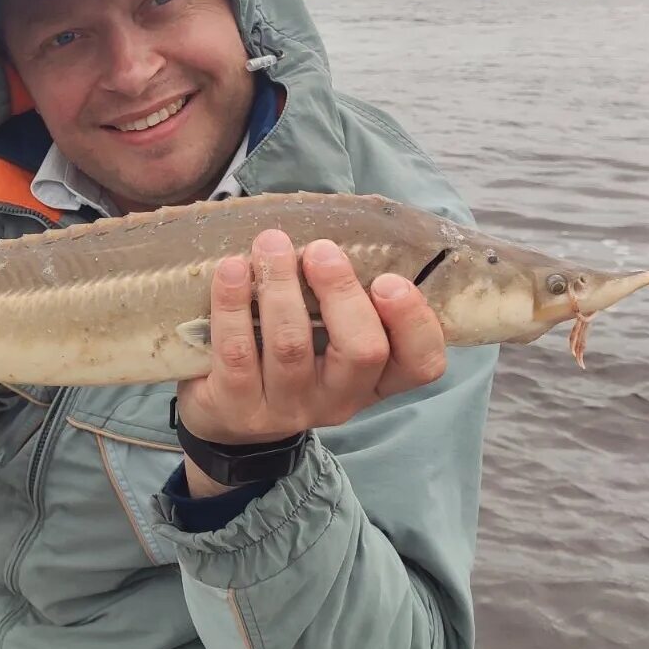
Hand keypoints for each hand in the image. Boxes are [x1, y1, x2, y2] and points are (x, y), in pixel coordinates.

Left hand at [175, 229, 447, 493]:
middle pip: (362, 351)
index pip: (421, 363)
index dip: (413, 322)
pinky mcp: (238, 407)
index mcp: (373, 378)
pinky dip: (233, 304)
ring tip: (270, 244)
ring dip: (281, 286)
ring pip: (291, 345)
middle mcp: (339, 398)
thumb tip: (336, 230)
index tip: (389, 279)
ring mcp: (288, 408)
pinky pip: (237, 351)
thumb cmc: (288, 352)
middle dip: (342, 291)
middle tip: (320, 250)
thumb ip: (342, 296)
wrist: (227, 417)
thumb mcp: (327, 334)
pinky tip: (230, 270)